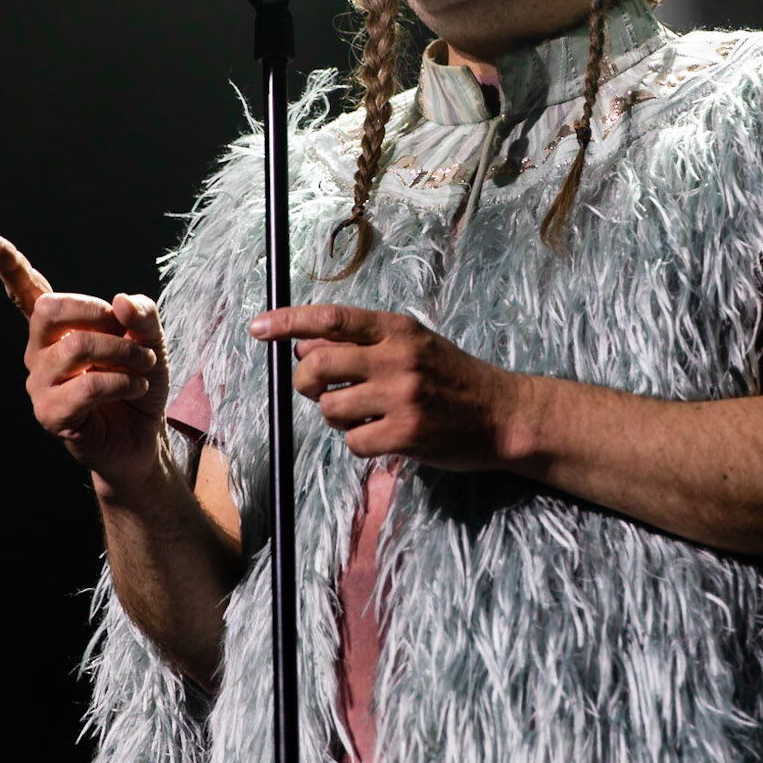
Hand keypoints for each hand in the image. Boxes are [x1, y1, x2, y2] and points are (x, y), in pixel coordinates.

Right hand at [0, 233, 170, 489]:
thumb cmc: (138, 384)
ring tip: (144, 365)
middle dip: (97, 313)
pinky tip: (134, 388)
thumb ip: (141, 315)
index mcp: (57, 329)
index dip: (10, 267)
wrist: (144, 437)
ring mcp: (40, 384)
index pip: (27, 293)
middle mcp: (40, 352)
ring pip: (76, 348)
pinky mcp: (51, 415)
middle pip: (49, 311)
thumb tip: (120, 302)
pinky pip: (86, 386)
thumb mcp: (151, 341)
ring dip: (123, 352)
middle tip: (128, 333)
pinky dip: (121, 383)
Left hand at [251, 303, 511, 468]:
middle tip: (317, 390)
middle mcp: (397, 359)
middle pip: (318, 367)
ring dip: (337, 417)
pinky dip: (360, 443)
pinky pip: (353, 442)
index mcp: (397, 330)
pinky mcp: (406, 434)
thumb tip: (305, 345)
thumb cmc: (452, 378)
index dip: (288, 322)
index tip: (259, 328)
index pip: (331, 319)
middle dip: (306, 382)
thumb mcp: (412, 345)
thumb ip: (362, 343)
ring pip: (330, 409)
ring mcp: (402, 397)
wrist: (503, 415)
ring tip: (365, 415)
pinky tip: (384, 437)